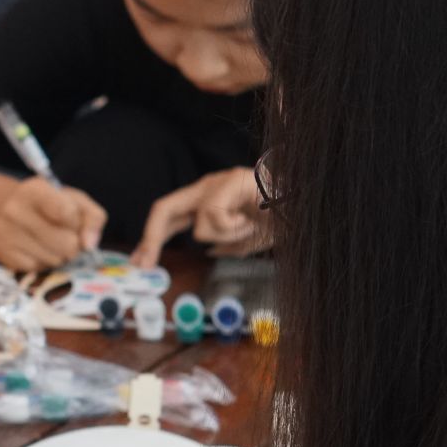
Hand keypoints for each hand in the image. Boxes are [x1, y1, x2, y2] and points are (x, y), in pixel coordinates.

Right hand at [0, 177, 106, 271]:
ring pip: (53, 260)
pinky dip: (42, 263)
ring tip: (49, 243)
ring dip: (58, 256)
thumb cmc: (52, 206)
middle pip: (65, 243)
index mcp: (35, 190)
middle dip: (73, 244)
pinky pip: (36, 269)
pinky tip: (36, 250)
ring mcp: (4, 232)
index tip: (72, 219)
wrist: (12, 210)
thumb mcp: (76, 202)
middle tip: (64, 235)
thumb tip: (88, 245)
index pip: (66, 213)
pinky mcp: (1, 252)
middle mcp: (14, 209)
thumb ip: (93, 219)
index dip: (76, 222)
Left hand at [130, 168, 268, 267]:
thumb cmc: (281, 219)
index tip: (140, 263)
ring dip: (225, 237)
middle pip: (163, 208)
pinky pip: (215, 218)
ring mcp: (217, 182)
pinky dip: (235, 228)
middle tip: (144, 264)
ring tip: (249, 228)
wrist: (306, 208)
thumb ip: (228, 244)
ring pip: (198, 225)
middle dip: (151, 238)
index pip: (168, 215)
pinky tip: (251, 222)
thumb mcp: (249, 239)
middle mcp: (206, 187)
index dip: (151, 238)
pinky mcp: (229, 182)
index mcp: (207, 200)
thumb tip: (210, 252)